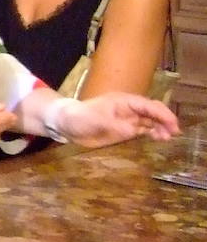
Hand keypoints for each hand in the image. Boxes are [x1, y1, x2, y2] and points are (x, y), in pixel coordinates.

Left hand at [57, 92, 179, 146]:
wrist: (67, 125)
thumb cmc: (80, 117)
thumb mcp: (96, 120)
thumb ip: (114, 125)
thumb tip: (133, 130)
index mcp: (124, 102)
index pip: (148, 105)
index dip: (162, 114)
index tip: (173, 123)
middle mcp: (129, 110)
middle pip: (153, 113)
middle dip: (165, 120)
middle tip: (174, 133)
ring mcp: (128, 120)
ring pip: (150, 122)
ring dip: (161, 128)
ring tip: (167, 138)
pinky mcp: (124, 130)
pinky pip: (142, 131)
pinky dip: (152, 134)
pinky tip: (159, 139)